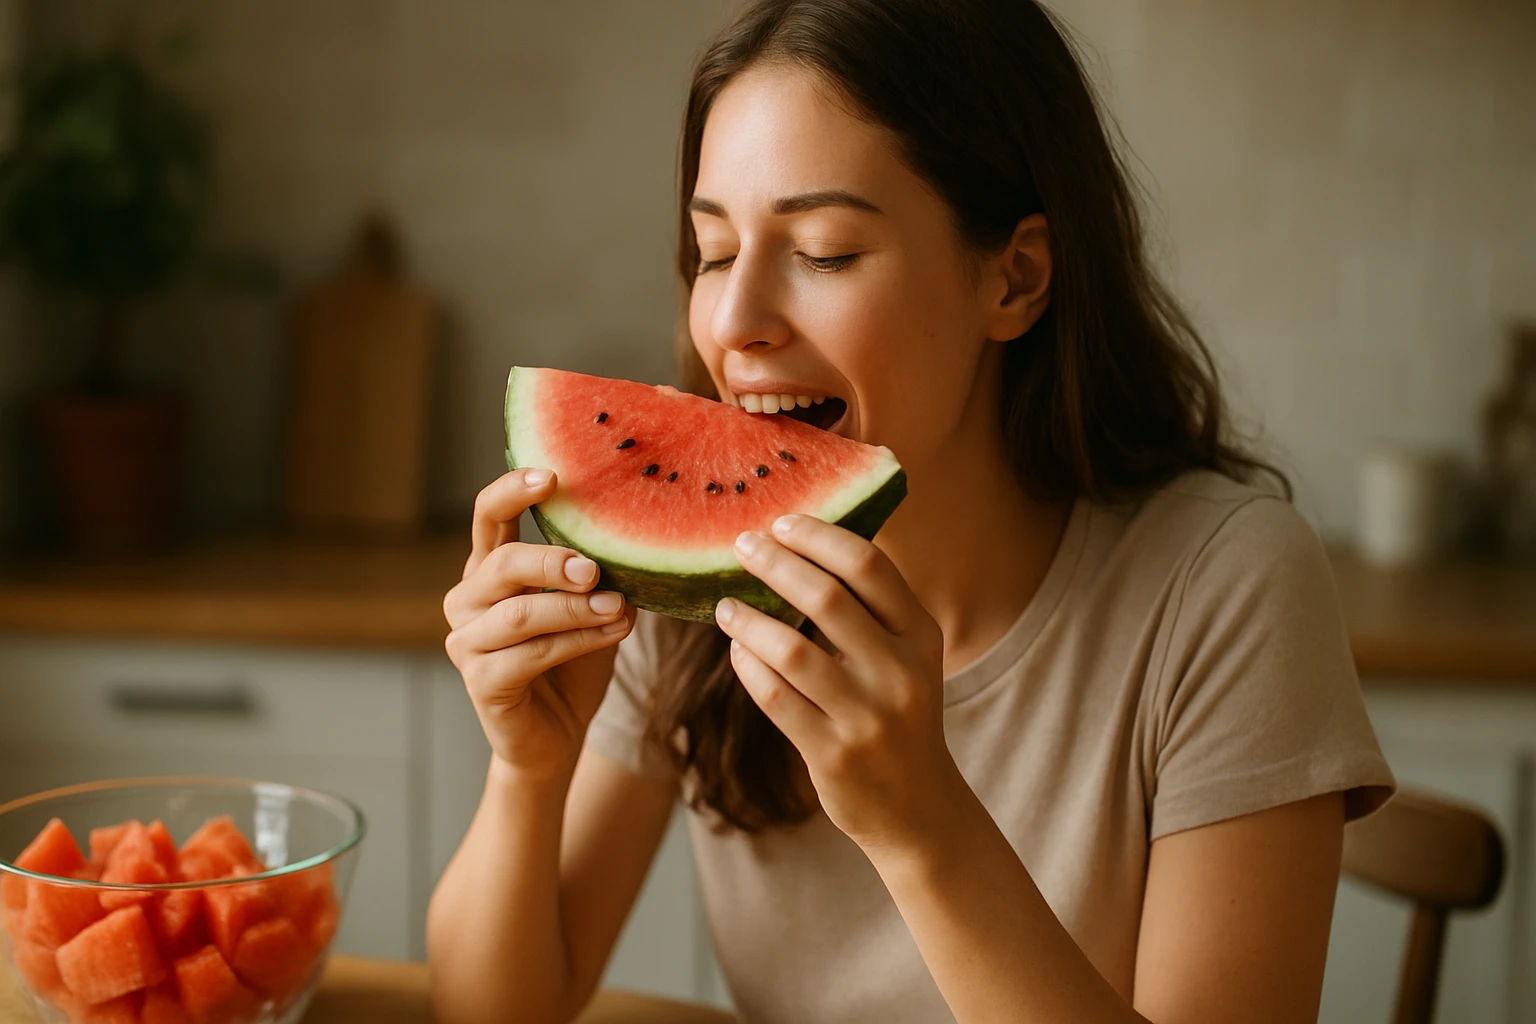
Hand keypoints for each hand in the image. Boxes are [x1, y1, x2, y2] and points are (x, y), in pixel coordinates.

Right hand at [444, 468, 635, 780]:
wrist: (556, 734)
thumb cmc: (572, 663)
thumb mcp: (589, 607)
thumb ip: (596, 577)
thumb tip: (631, 543)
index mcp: (490, 569)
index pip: (489, 517)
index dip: (512, 491)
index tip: (551, 477)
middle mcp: (467, 599)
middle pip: (504, 563)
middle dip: (554, 562)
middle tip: (596, 570)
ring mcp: (466, 641)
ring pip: (521, 614)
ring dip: (576, 609)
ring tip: (619, 608)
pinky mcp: (479, 681)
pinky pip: (531, 654)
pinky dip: (578, 641)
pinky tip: (614, 634)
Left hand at [714, 514, 965, 853]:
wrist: (919, 810)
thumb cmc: (899, 716)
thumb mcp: (907, 658)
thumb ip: (871, 609)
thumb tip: (807, 542)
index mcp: (921, 636)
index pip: (871, 568)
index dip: (821, 537)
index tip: (782, 521)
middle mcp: (901, 672)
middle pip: (829, 599)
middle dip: (778, 564)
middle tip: (742, 544)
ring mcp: (868, 716)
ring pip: (793, 650)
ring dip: (750, 620)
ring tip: (724, 605)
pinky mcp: (833, 753)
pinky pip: (776, 698)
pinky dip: (749, 666)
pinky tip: (737, 649)